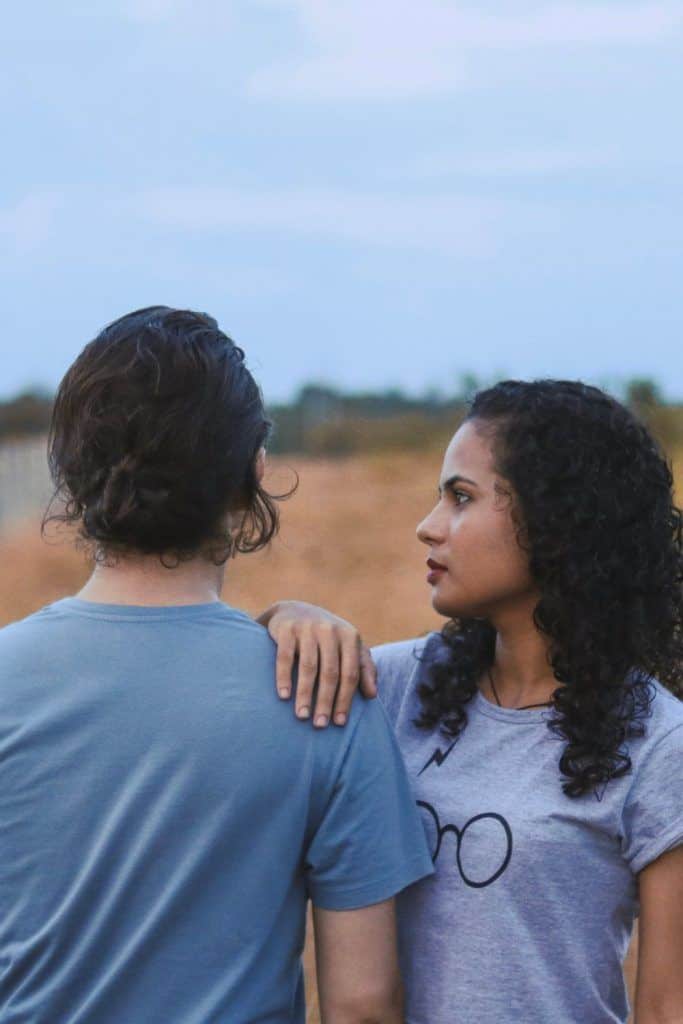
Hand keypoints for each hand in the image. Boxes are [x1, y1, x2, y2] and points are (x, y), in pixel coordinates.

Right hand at [257, 601, 377, 727]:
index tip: (339, 723)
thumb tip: (373, 695)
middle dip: (325, 701)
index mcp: (350, 636)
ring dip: (305, 694)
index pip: (350, 673)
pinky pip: (285, 657)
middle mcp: (330, 630)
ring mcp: (308, 628)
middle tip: (320, 725)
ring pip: (308, 667)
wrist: (295, 610)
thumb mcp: (349, 647)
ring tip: (302, 716)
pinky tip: (284, 696)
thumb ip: (364, 669)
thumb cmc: (328, 638)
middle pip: (330, 672)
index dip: (346, 699)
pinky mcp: (287, 629)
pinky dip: (284, 677)